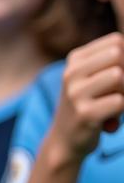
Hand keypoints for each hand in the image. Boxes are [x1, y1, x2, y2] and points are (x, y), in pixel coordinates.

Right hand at [50, 33, 123, 163]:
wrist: (66, 141)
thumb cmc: (89, 106)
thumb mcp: (94, 79)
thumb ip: (114, 64)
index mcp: (75, 59)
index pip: (116, 41)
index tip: (119, 78)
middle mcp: (71, 73)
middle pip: (117, 55)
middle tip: (119, 93)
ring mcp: (75, 93)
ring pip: (118, 76)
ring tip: (115, 106)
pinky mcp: (85, 113)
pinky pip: (119, 102)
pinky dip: (121, 112)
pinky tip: (111, 122)